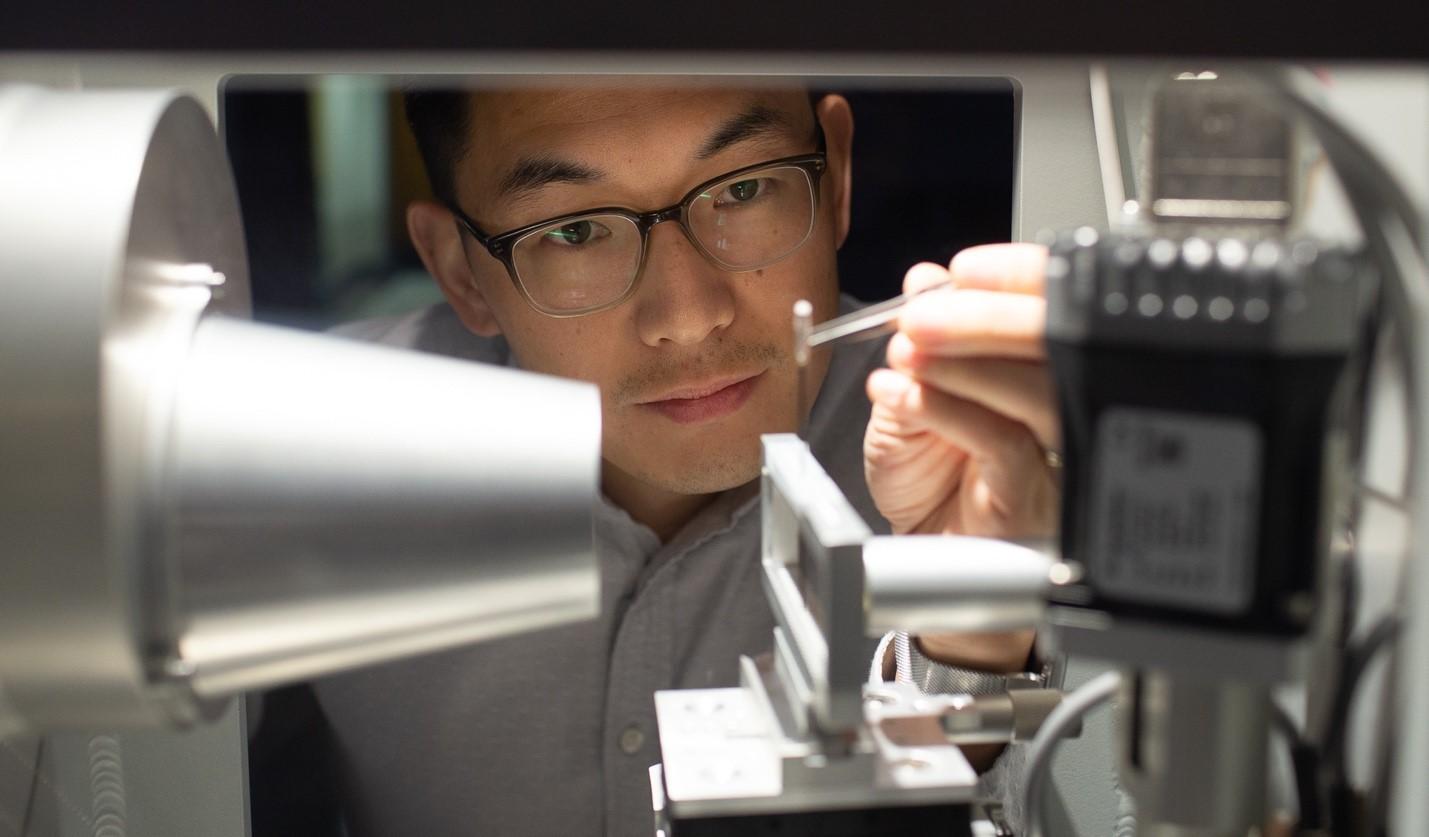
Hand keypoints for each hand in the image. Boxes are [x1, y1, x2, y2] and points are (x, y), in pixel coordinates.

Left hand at [864, 243, 1059, 539]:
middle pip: (1052, 345)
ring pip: (1036, 390)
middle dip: (982, 318)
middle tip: (919, 313)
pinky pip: (1004, 442)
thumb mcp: (907, 395)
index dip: (1013, 282)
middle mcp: (1057, 407)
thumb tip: (925, 281)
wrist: (920, 553)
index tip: (960, 273)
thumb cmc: (926, 481)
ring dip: (963, 364)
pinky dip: (949, 411)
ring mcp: (1053, 453)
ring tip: (907, 355)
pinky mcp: (1033, 495)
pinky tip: (905, 398)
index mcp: (1034, 370)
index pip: (1045, 312)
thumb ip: (921, 341)